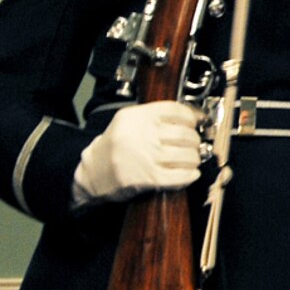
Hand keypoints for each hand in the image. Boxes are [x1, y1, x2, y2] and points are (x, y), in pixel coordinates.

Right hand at [72, 100, 202, 208]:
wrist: (93, 173)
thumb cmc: (115, 147)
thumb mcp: (128, 122)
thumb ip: (155, 116)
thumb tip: (193, 116)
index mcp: (136, 117)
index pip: (176, 110)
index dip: (192, 116)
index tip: (196, 122)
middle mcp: (142, 135)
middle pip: (185, 134)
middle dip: (194, 140)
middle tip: (193, 144)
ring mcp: (146, 157)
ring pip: (187, 155)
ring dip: (194, 158)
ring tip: (191, 159)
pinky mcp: (150, 178)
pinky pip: (181, 176)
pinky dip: (190, 175)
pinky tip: (190, 173)